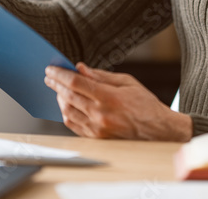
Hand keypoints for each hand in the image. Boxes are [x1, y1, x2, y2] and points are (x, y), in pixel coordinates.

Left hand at [44, 63, 191, 141]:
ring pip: (67, 112)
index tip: (51, 69)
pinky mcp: (97, 139)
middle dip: (55, 84)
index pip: (76, 83)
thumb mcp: (126, 82)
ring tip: (58, 89)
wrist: (157, 130)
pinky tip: (66, 104)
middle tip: (49, 76)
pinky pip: (74, 125)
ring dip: (59, 99)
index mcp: (109, 97)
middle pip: (68, 97)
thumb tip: (80, 68)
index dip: (60, 74)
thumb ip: (101, 75)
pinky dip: (66, 113)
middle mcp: (101, 114)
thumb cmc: (145, 104)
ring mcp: (97, 129)